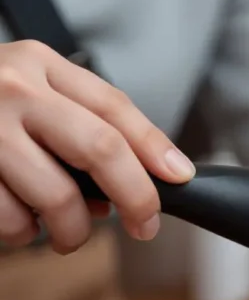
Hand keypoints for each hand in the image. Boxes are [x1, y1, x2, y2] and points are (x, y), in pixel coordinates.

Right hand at [0, 40, 194, 252]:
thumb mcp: (30, 91)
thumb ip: (82, 122)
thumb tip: (143, 178)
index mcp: (40, 65)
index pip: (116, 108)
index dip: (155, 148)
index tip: (181, 179)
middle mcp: (12, 89)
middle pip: (101, 148)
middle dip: (136, 196)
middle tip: (145, 225)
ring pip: (56, 195)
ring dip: (74, 229)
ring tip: (68, 232)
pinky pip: (9, 218)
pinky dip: (23, 234)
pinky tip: (20, 223)